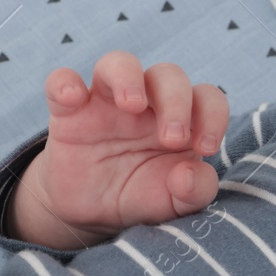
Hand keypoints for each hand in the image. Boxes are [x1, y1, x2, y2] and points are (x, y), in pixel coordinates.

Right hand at [17, 52, 228, 247]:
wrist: (95, 212)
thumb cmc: (144, 194)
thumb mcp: (176, 202)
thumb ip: (196, 191)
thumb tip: (188, 175)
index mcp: (183, 119)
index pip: (207, 98)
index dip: (213, 115)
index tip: (205, 148)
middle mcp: (149, 103)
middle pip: (168, 74)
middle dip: (176, 101)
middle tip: (171, 138)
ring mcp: (107, 102)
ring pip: (119, 63)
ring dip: (128, 77)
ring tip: (131, 105)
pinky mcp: (70, 112)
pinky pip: (62, 81)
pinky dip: (64, 82)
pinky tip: (72, 97)